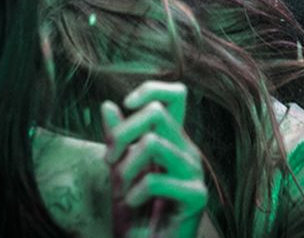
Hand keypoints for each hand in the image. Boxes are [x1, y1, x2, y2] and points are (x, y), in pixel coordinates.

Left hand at [103, 81, 206, 237]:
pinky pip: (156, 181)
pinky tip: (133, 205)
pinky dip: (134, 194)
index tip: (126, 105)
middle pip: (157, 112)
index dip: (151, 90)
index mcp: (173, 140)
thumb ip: (117, 140)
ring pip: (154, 143)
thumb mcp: (118, 172)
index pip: (176, 95)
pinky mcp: (196, 197)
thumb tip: (107, 105)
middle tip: (108, 161)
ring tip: (121, 189)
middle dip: (122, 134)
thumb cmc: (135, 214)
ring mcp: (194, 173)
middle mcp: (187, 150)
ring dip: (126, 167)